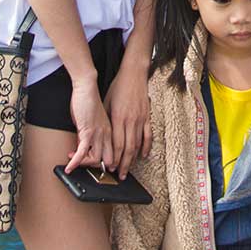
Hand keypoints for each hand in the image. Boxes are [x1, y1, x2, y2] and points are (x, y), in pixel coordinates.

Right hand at [66, 73, 113, 174]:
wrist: (87, 88)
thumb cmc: (88, 101)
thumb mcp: (93, 120)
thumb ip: (91, 132)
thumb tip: (82, 143)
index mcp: (109, 132)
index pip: (113, 154)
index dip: (106, 163)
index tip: (96, 166)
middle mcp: (106, 135)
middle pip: (108, 160)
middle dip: (96, 167)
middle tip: (84, 167)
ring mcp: (98, 134)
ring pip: (96, 159)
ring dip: (83, 164)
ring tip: (73, 162)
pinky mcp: (87, 132)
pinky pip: (82, 152)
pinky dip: (75, 162)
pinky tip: (69, 166)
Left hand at [104, 51, 152, 176]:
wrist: (133, 74)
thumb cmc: (118, 87)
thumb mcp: (106, 102)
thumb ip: (106, 120)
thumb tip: (101, 136)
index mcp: (118, 118)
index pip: (117, 144)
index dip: (114, 158)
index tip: (110, 167)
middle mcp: (130, 121)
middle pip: (128, 148)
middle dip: (123, 164)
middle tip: (120, 175)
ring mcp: (140, 119)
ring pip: (137, 145)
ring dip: (133, 159)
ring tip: (129, 169)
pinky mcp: (147, 116)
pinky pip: (148, 135)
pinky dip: (146, 147)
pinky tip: (143, 155)